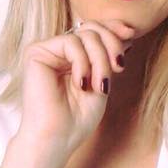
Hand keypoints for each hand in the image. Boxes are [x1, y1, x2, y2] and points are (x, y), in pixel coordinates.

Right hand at [18, 14, 136, 157]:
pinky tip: (82, 83)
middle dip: (111, 45)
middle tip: (118, 67)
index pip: (95, 31)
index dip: (114, 29)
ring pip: (85, 35)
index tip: (131, 36)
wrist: (56, 139)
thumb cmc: (77, 120)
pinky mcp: (36, 52)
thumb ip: (109, 57)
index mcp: (74, 57)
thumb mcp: (103, 82)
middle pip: (93, 28)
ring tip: (100, 86)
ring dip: (100, 60)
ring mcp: (48, 50)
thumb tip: (126, 30)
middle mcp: (59, 51)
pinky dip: (83, 62)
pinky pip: (70, 42)